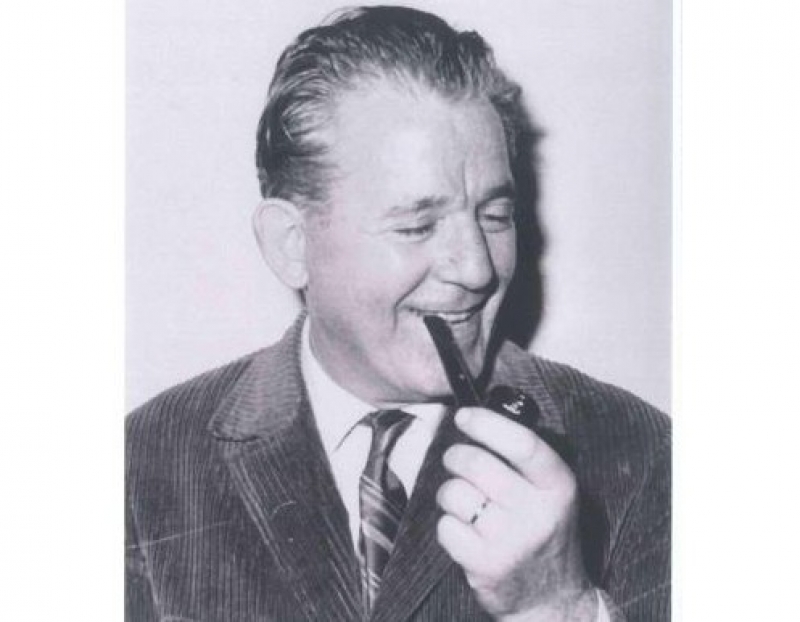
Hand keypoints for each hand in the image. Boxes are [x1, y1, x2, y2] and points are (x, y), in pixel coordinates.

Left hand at [436, 407, 596, 620]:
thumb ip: (524, 459)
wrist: (551, 598)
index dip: (487, 424)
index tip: (464, 415)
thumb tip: (476, 418)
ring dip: (450, 492)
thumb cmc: (543, 530)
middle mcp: (538, 513)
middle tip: (456, 460)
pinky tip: (466, 532)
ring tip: (465, 502)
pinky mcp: (485, 565)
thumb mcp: (551, 493)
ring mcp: (511, 541)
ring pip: (455, 492)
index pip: (523, 444)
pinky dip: (448, 525)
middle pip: (477, 464)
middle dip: (456, 456)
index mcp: (559, 487)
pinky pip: (445, 526)